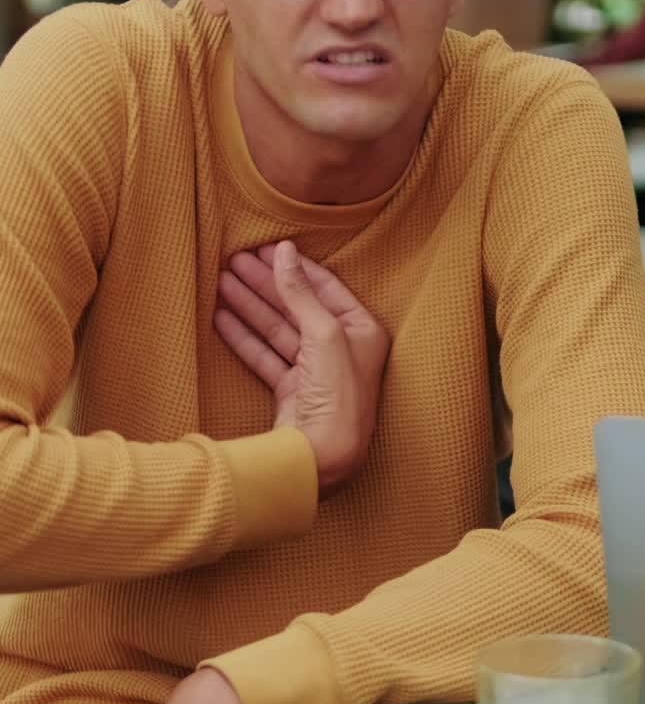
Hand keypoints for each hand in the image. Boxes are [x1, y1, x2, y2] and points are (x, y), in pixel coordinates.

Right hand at [215, 241, 390, 494]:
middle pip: (297, 305)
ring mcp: (315, 371)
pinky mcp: (293, 391)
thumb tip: (285, 252)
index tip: (267, 248)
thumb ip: (300, 292)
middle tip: (234, 259)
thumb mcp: (323, 333)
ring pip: (278, 329)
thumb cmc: (338, 394)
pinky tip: (222, 317)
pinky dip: (244, 337)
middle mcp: (342, 349)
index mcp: (362, 331)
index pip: (325, 287)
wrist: (324, 455)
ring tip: (222, 280)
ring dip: (250, 304)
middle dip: (265, 282)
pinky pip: (265, 355)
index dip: (294, 267)